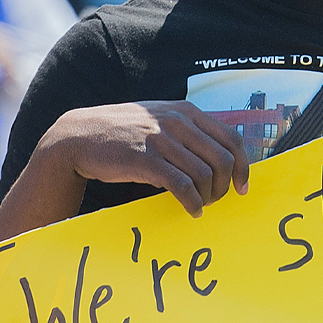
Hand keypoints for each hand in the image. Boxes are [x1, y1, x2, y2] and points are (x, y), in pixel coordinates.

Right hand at [40, 101, 249, 216]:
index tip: (242, 186)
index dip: (243, 165)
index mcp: (186, 111)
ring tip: (201, 206)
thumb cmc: (123, 132)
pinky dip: (192, 202)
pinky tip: (192, 210)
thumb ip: (187, 130)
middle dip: (226, 185)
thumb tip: (219, 156)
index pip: (232, 138)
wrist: (79, 136)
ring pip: (204, 174)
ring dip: (208, 196)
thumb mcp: (158, 118)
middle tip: (218, 199)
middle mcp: (177, 122)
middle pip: (223, 158)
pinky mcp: (144, 160)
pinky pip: (181, 186)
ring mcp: (160, 139)